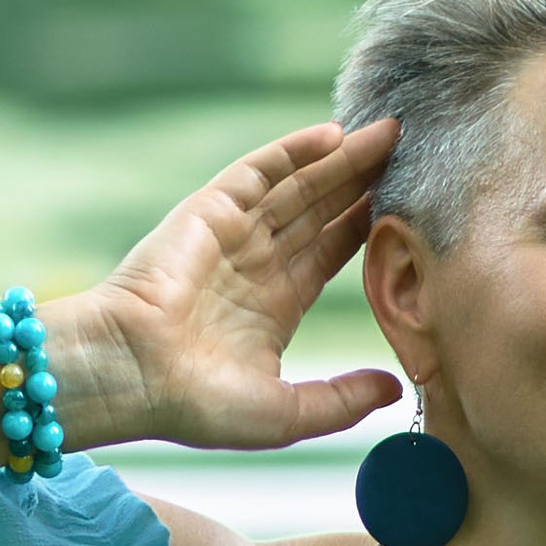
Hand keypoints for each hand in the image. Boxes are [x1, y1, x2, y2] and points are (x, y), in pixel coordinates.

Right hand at [72, 119, 403, 452]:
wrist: (131, 373)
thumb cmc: (196, 403)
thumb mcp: (286, 413)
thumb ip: (341, 400)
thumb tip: (396, 386)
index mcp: (274, 306)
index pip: (333, 254)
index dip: (370, 228)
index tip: (414, 206)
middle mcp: (257, 263)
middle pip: (323, 211)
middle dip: (365, 182)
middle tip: (414, 152)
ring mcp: (234, 233)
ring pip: (300, 185)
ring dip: (343, 159)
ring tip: (391, 132)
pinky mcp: (211, 209)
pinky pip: (260, 170)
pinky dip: (295, 150)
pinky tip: (335, 133)